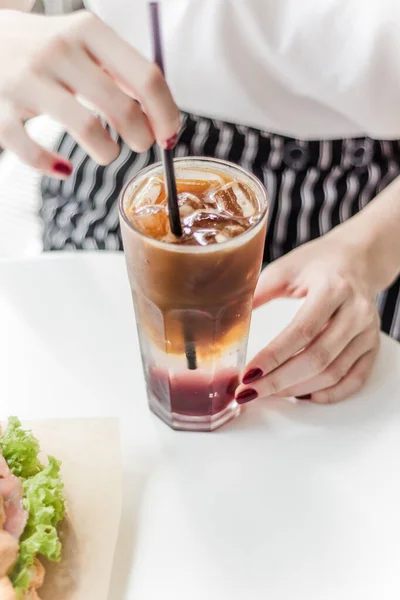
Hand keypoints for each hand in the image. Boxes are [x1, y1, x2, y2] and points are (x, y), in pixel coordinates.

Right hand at [0, 10, 179, 176]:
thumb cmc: (44, 47)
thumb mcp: (84, 41)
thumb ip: (121, 69)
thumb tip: (161, 112)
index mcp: (88, 32)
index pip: (147, 77)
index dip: (166, 114)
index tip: (169, 133)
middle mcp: (58, 51)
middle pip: (122, 108)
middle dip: (142, 138)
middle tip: (141, 144)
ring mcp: (27, 79)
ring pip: (87, 129)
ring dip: (108, 153)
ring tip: (107, 153)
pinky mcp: (1, 108)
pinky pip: (32, 150)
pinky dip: (52, 166)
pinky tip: (63, 168)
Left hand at [235, 230, 380, 404]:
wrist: (358, 260)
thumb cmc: (317, 264)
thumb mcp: (285, 269)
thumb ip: (258, 293)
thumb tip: (227, 322)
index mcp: (333, 288)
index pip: (302, 331)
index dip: (273, 357)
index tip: (247, 374)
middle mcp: (356, 311)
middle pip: (318, 358)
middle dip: (279, 381)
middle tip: (249, 392)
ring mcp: (367, 332)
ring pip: (334, 373)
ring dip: (298, 389)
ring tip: (267, 392)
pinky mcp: (372, 346)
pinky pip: (354, 379)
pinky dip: (329, 394)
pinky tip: (303, 396)